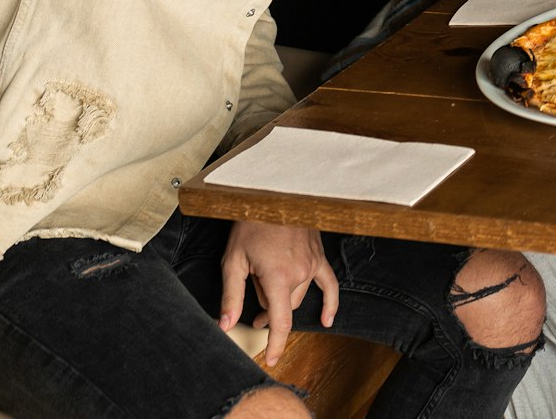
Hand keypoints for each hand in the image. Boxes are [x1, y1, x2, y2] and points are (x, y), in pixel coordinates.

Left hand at [219, 219, 338, 365]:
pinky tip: (327, 318)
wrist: (272, 195)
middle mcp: (300, 273)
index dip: (276, 344)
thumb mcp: (233, 261)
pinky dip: (329, 302)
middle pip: (283, 305)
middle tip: (249, 307)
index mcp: (278, 277)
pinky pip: (329, 283)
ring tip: (264, 294)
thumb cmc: (250, 225)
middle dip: (265, 311)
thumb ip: (231, 297)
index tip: (272, 360)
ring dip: (282, 300)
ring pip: (298, 294)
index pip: (280, 321)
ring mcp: (313, 264)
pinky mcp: (319, 256)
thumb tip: (226, 325)